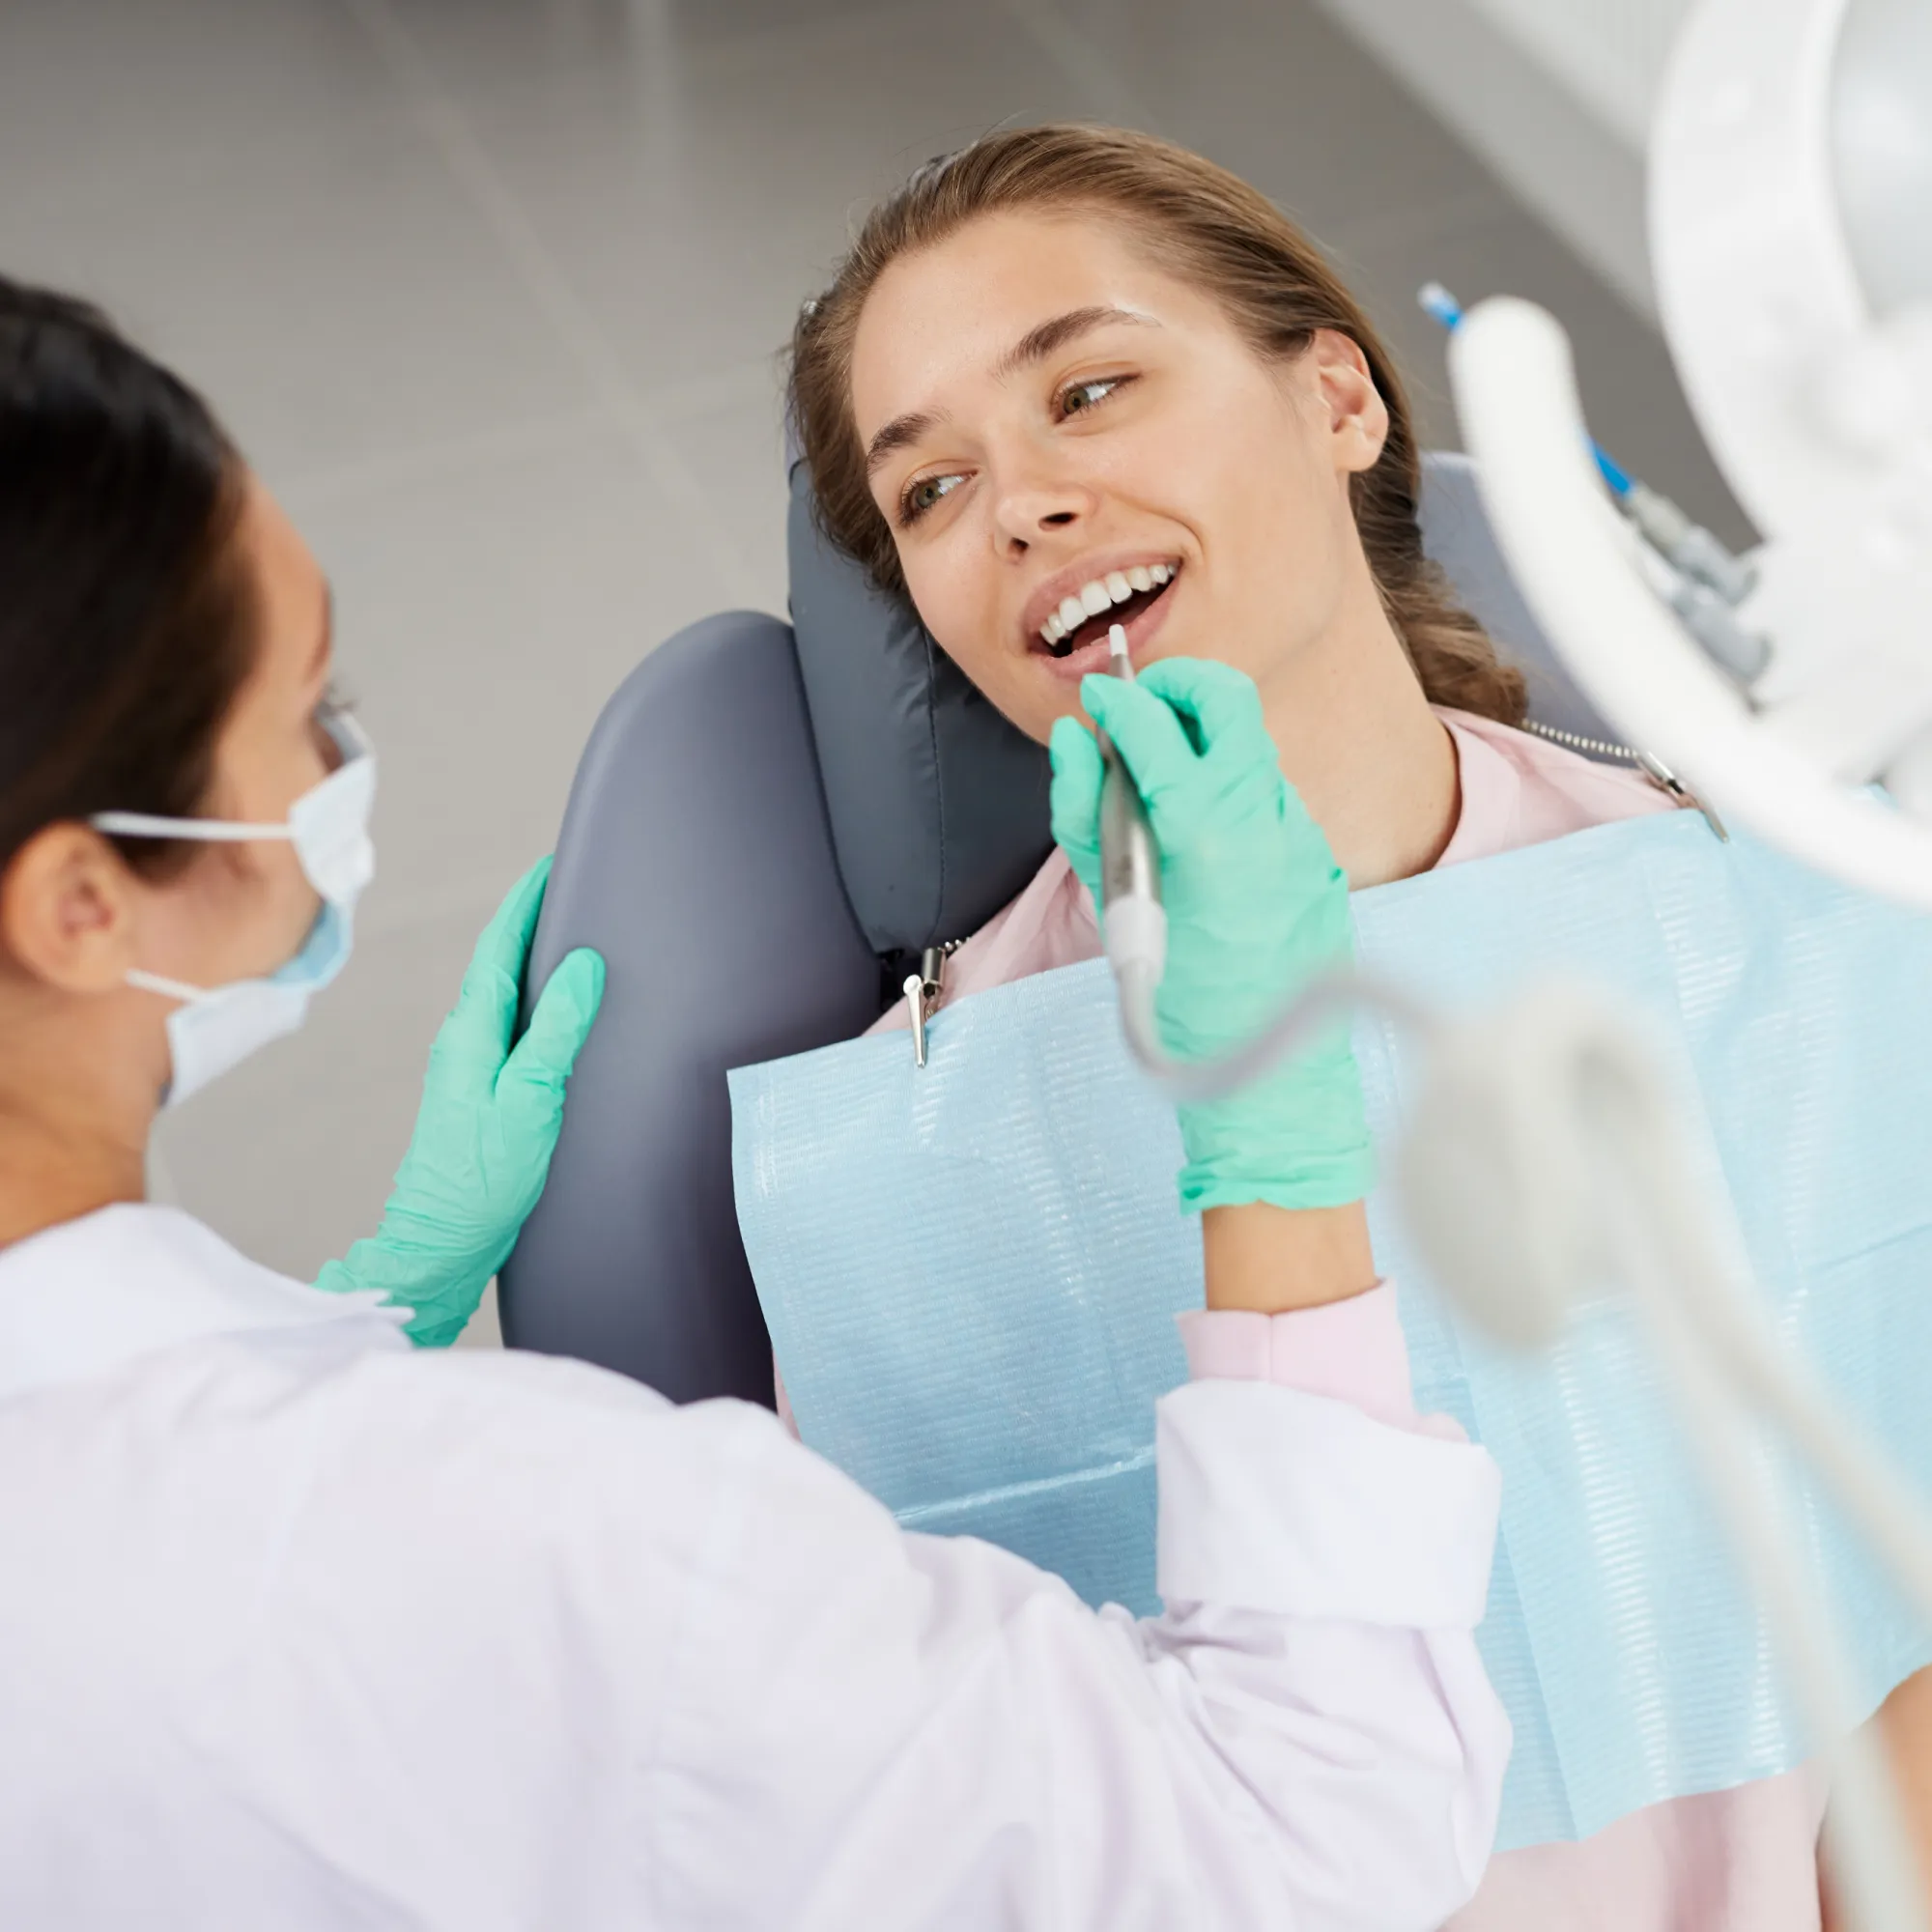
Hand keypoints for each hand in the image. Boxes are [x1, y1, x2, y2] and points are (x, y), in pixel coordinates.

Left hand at [315, 857, 604, 1344]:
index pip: (499, 947)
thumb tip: (580, 966)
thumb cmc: (482, 1180)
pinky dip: (533, 999)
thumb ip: (555, 1030)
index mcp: (472, 1032)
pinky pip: (510, 1024)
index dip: (525, 903)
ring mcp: (468, 1065)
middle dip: (531, 920)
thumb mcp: (530, 1099)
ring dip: (531, 959)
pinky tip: (556, 1009)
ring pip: (503, 993)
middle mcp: (463, 1039)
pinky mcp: (480, 1089)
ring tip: (568, 935)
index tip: (550, 867)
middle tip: (568, 888)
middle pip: (498, 962)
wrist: (441, 1241)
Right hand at [1048, 658, 1371, 1212]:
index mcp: (1208, 836)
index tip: (1095, 699)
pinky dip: (1227, 794)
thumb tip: (1075, 745)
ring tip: (1158, 776)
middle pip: (1228, 700)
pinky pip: (1267, 799)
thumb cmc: (1182, 1012)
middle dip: (1178, 685)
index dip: (1117, 703)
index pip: (1158, 729)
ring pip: (1251, 747)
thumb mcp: (1118, 910)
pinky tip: (1199, 836)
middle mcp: (1268, 821)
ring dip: (1203, 740)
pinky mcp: (1317, 860)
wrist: (1269, 1085)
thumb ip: (1090, 818)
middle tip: (1138, 704)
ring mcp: (1302, 838)